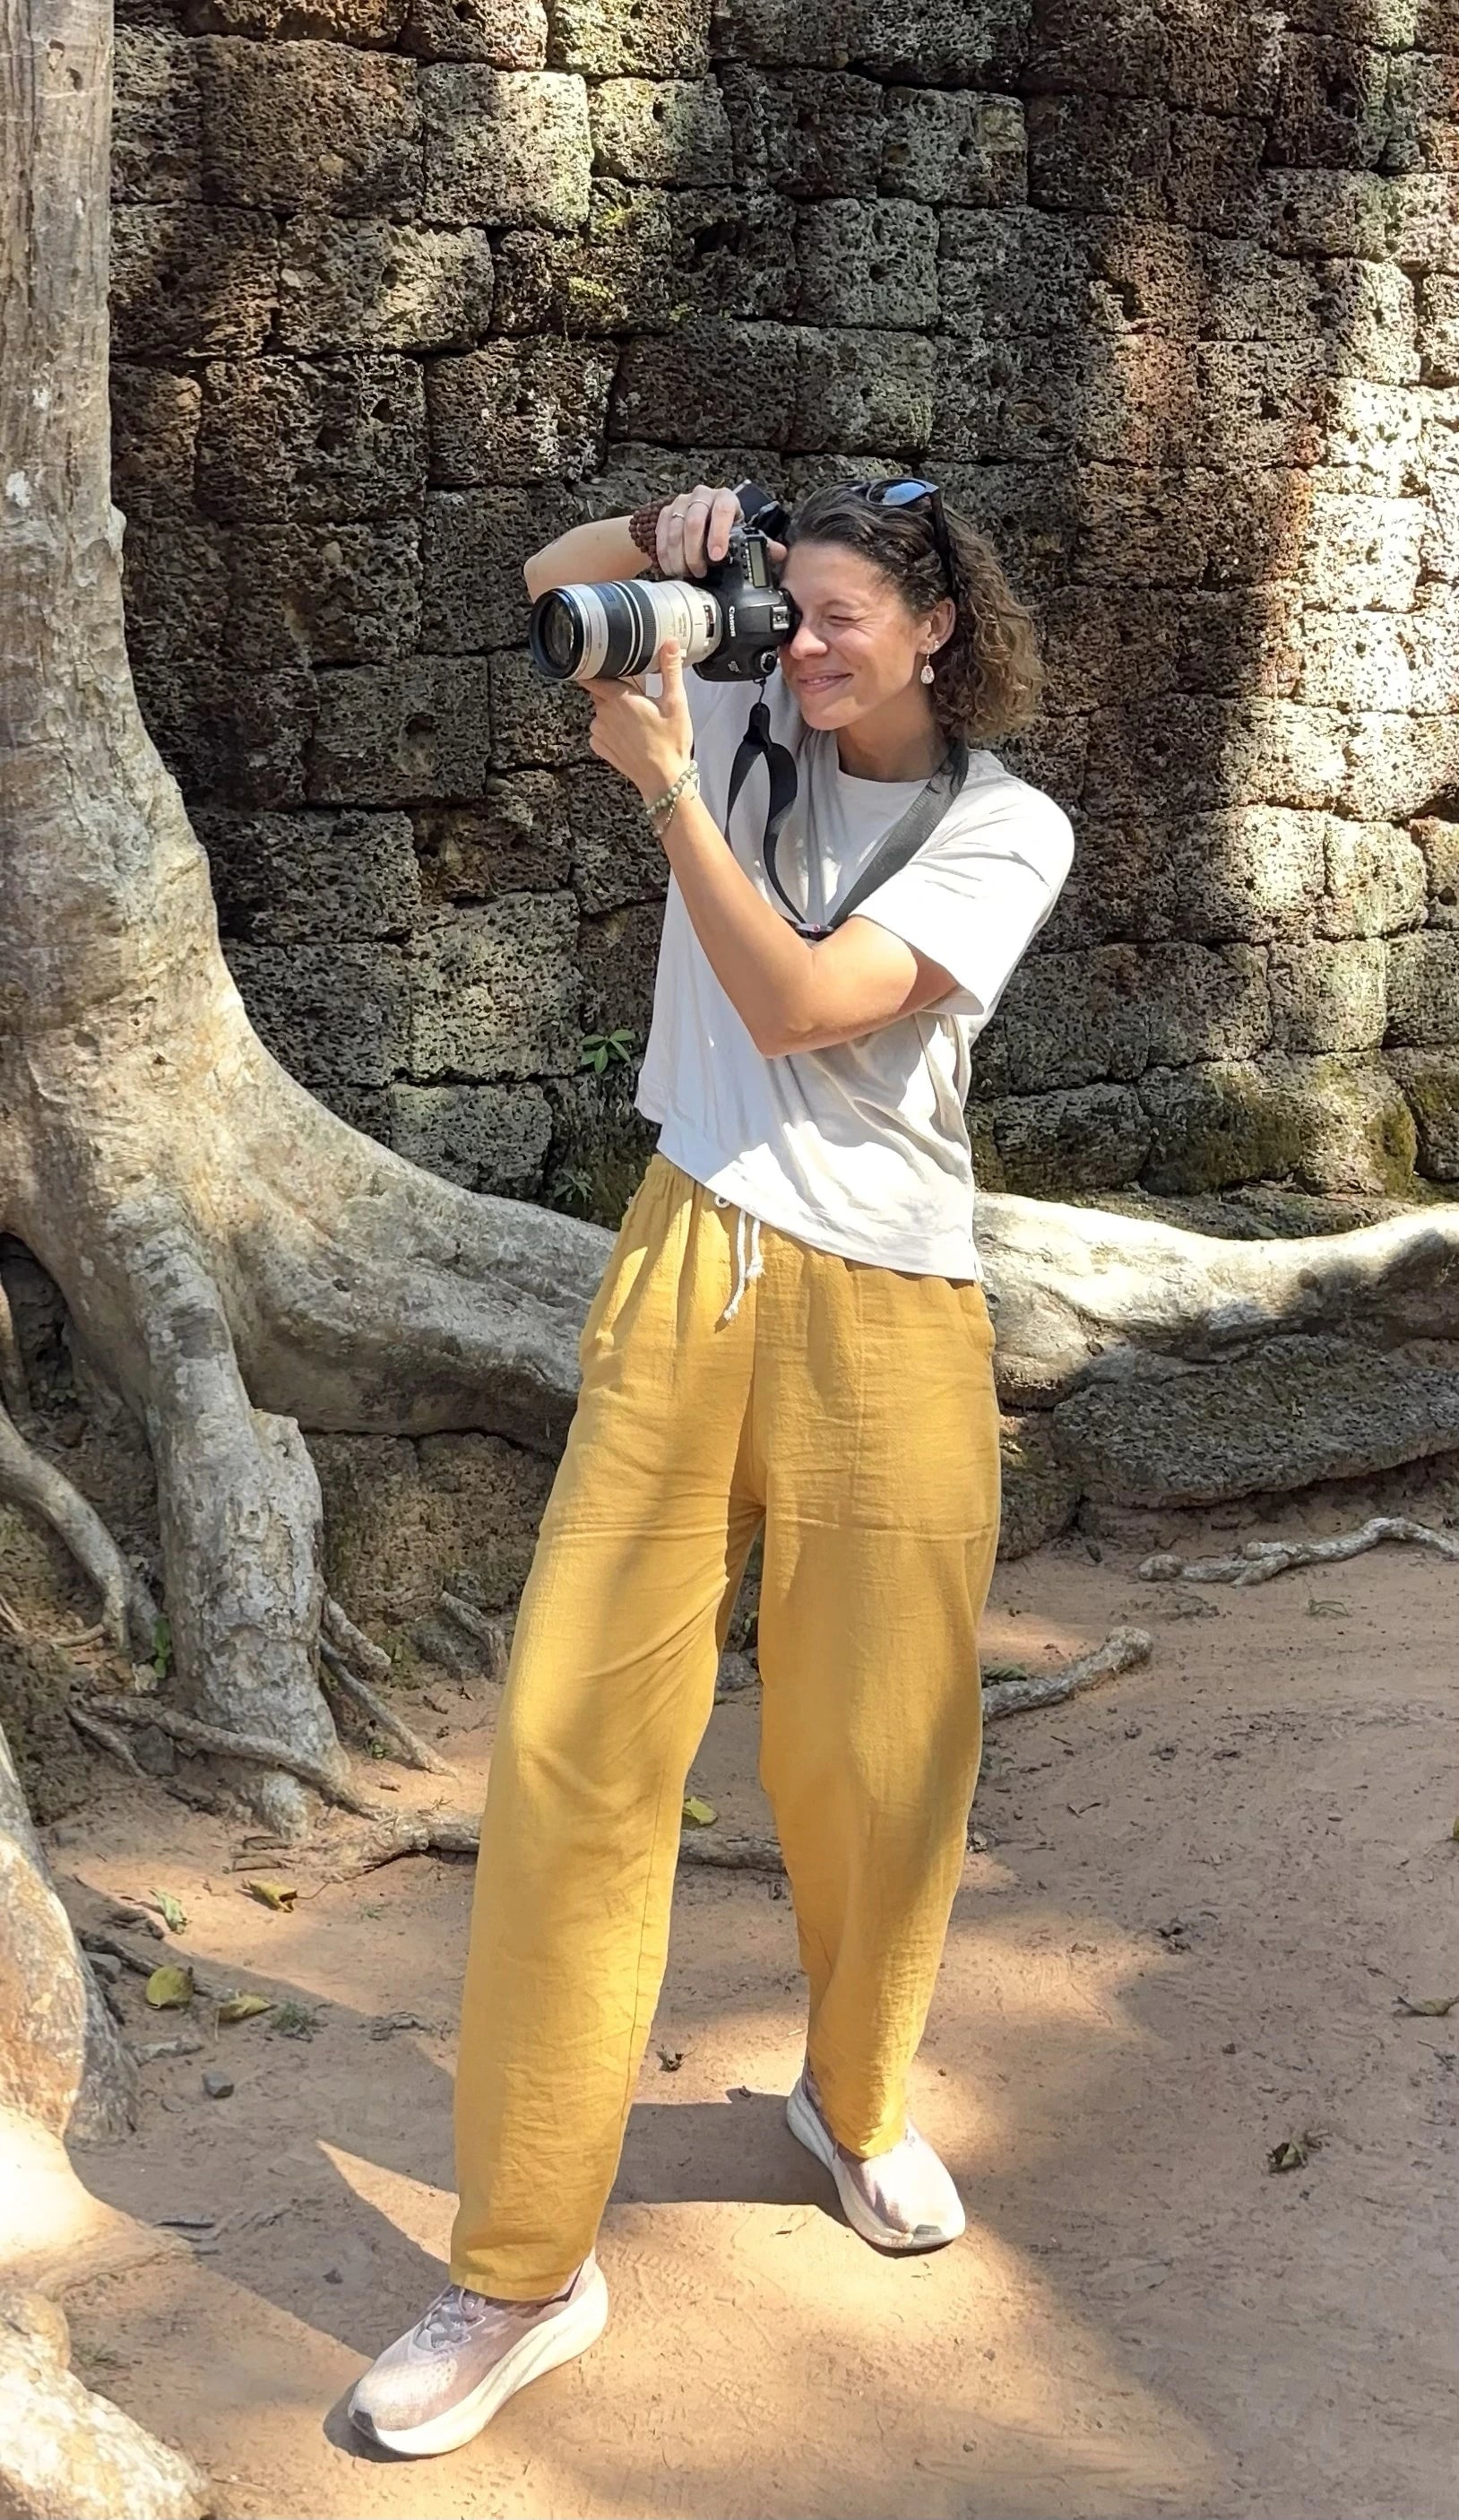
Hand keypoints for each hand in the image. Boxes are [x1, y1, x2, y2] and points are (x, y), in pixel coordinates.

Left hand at [585, 640, 693, 807]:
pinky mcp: (599, 747)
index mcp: (619, 699)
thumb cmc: (670, 743)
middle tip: (637, 696)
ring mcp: (599, 732)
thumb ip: (670, 670)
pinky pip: (600, 729)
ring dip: (614, 710)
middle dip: (615, 690)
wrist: (664, 780)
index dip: (594, 666)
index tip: (597, 660)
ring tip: (637, 718)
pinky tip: (630, 734)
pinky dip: (612, 728)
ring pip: (601, 710)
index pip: (593, 675)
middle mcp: (603, 714)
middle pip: (600, 691)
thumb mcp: (676, 703)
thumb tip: (670, 644)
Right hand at [655, 483, 783, 577]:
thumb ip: (760, 543)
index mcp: (726, 499)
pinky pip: (661, 532)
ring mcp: (682, 502)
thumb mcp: (744, 534)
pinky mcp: (666, 511)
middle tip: (699, 572)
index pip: (724, 510)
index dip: (719, 533)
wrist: (703, 521)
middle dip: (695, 551)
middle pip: (694, 520)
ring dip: (679, 555)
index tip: (717, 556)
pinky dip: (665, 553)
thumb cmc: (726, 528)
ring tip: (685, 573)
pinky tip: (671, 568)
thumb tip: (780, 553)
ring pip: (675, 528)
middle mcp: (703, 496)